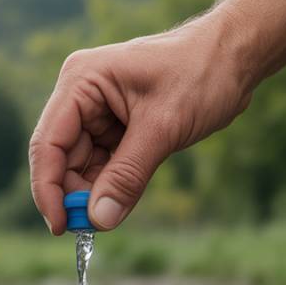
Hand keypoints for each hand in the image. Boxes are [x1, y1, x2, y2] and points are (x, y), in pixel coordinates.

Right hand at [29, 11, 253, 232]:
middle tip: (96, 225)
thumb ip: (127, 175)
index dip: (48, 190)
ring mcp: (96, 110)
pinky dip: (110, 184)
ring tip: (116, 207)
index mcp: (81, 81)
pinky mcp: (114, 125)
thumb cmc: (202, 74)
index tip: (62, 227)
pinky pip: (102, 164)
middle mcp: (81, 94)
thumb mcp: (163, 128)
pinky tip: (124, 195)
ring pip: (80, 166)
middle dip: (75, 194)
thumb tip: (99, 220)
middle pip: (60, 158)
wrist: (236, 57)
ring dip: (94, 191)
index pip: (48, 144)